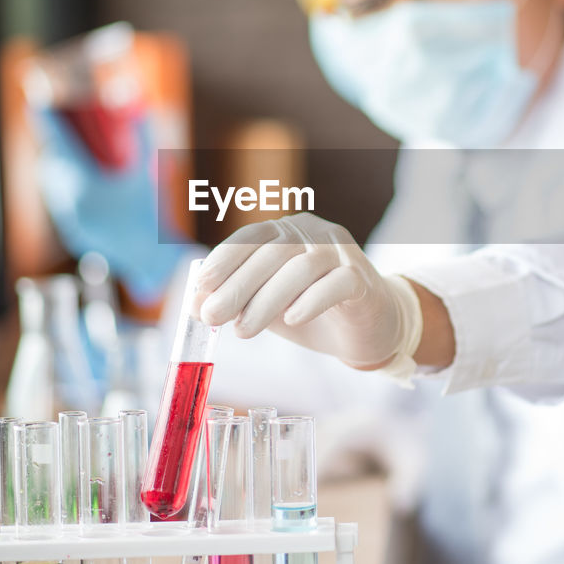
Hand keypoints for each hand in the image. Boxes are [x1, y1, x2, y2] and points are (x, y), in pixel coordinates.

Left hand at [33, 110, 186, 301]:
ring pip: (53, 183)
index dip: (44, 118)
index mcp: (83, 181)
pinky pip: (62, 203)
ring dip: (58, 166)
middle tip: (61, 127)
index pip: (56, 141)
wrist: (149, 255)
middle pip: (51, 161)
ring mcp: (69, 218)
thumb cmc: (150, 211)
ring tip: (70, 154)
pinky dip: (66, 189)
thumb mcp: (147, 168)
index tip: (36, 99)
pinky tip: (76, 185)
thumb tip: (138, 101)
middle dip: (54, 143)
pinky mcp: (73, 232)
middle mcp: (69, 200)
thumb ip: (143, 133)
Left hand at [195, 213, 421, 369]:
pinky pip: (337, 282)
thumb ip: (237, 301)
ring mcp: (342, 252)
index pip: (251, 237)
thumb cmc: (313, 311)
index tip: (200, 286)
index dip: (224, 259)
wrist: (369, 329)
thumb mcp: (267, 305)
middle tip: (212, 316)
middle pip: (273, 252)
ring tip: (243, 331)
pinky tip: (293, 320)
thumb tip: (194, 305)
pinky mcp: (363, 279)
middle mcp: (315, 233)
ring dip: (266, 301)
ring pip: (302, 267)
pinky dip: (311, 300)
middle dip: (237, 286)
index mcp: (289, 232)